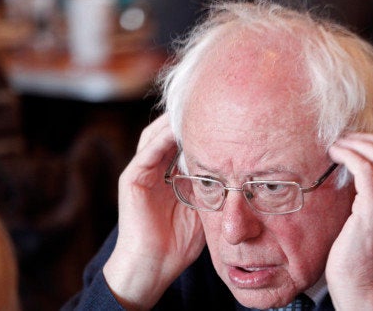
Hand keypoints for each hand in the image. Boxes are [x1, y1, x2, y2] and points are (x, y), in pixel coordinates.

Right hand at [103, 114, 205, 309]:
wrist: (153, 267)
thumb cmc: (179, 243)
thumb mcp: (203, 207)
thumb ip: (213, 187)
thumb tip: (240, 172)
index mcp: (169, 174)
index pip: (181, 141)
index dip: (198, 128)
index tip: (221, 116)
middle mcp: (154, 169)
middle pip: (166, 133)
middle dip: (184, 119)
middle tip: (209, 105)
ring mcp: (141, 172)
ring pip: (154, 136)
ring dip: (172, 122)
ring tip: (194, 110)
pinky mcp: (131, 179)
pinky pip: (147, 153)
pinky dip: (161, 139)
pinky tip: (178, 130)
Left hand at [326, 133, 372, 309]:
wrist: (360, 288)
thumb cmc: (357, 261)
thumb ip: (372, 204)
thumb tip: (353, 179)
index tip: (358, 142)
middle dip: (369, 139)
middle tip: (346, 137)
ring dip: (357, 144)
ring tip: (336, 144)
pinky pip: (363, 169)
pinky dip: (348, 155)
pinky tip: (334, 155)